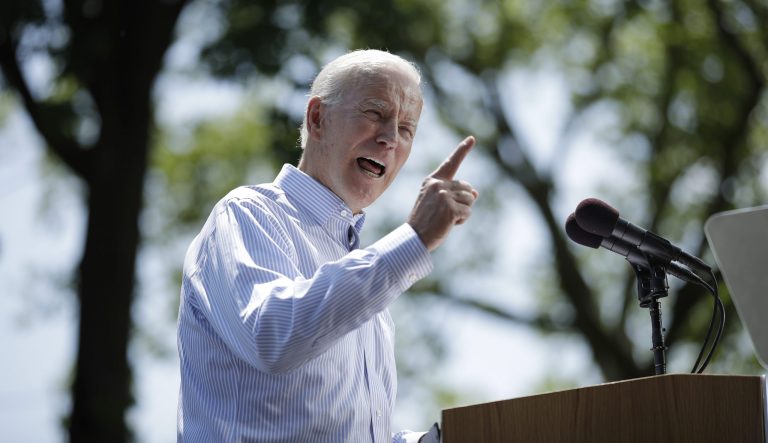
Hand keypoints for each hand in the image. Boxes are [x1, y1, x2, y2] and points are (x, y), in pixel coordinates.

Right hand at [408, 136, 478, 251]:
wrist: (414, 238)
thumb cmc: (426, 221)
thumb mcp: (438, 203)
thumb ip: (454, 194)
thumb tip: (475, 193)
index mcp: (432, 180)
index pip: (450, 163)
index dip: (462, 150)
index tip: (472, 139)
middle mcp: (438, 184)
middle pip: (467, 188)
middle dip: (463, 202)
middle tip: (446, 213)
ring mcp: (444, 195)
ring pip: (470, 200)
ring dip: (463, 212)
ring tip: (446, 219)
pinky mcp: (450, 208)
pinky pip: (468, 212)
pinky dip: (462, 220)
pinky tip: (448, 224)